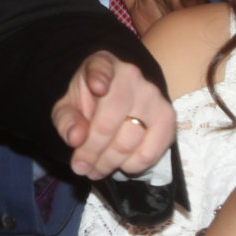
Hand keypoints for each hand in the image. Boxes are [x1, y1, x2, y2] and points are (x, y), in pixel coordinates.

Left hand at [52, 50, 175, 178]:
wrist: (114, 100)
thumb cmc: (87, 102)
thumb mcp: (66, 108)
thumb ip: (66, 120)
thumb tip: (76, 138)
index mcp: (101, 64)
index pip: (101, 68)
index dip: (99, 77)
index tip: (97, 88)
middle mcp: (131, 76)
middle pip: (109, 119)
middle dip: (92, 150)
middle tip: (81, 167)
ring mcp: (153, 95)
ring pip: (131, 137)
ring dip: (110, 161)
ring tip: (95, 171)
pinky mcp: (168, 116)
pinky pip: (154, 147)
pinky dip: (136, 163)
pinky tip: (122, 167)